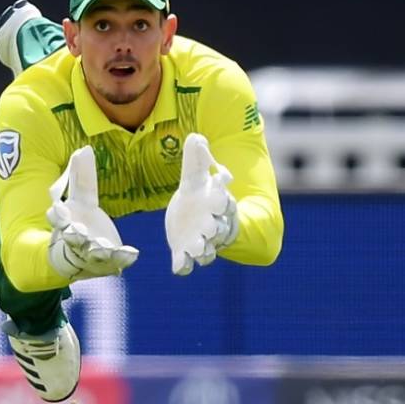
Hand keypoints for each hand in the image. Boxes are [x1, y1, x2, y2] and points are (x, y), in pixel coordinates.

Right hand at [46, 146, 138, 280]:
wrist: (80, 258)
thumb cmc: (79, 222)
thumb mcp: (81, 199)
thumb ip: (81, 176)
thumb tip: (84, 148)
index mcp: (65, 223)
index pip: (57, 219)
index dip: (57, 215)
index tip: (57, 208)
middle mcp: (76, 240)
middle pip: (72, 238)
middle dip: (74, 236)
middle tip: (75, 232)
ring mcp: (91, 253)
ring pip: (92, 253)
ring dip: (97, 250)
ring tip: (103, 248)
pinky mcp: (109, 262)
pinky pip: (115, 262)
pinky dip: (122, 258)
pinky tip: (131, 253)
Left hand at [165, 133, 238, 274]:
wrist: (193, 219)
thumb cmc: (199, 195)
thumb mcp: (194, 176)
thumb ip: (195, 159)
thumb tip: (196, 137)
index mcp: (217, 204)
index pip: (226, 203)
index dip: (225, 199)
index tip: (221, 189)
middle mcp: (212, 225)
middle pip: (219, 229)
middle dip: (215, 229)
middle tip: (209, 227)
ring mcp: (199, 242)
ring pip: (206, 251)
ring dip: (201, 250)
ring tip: (194, 249)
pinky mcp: (184, 253)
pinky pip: (186, 264)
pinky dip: (183, 266)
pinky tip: (178, 266)